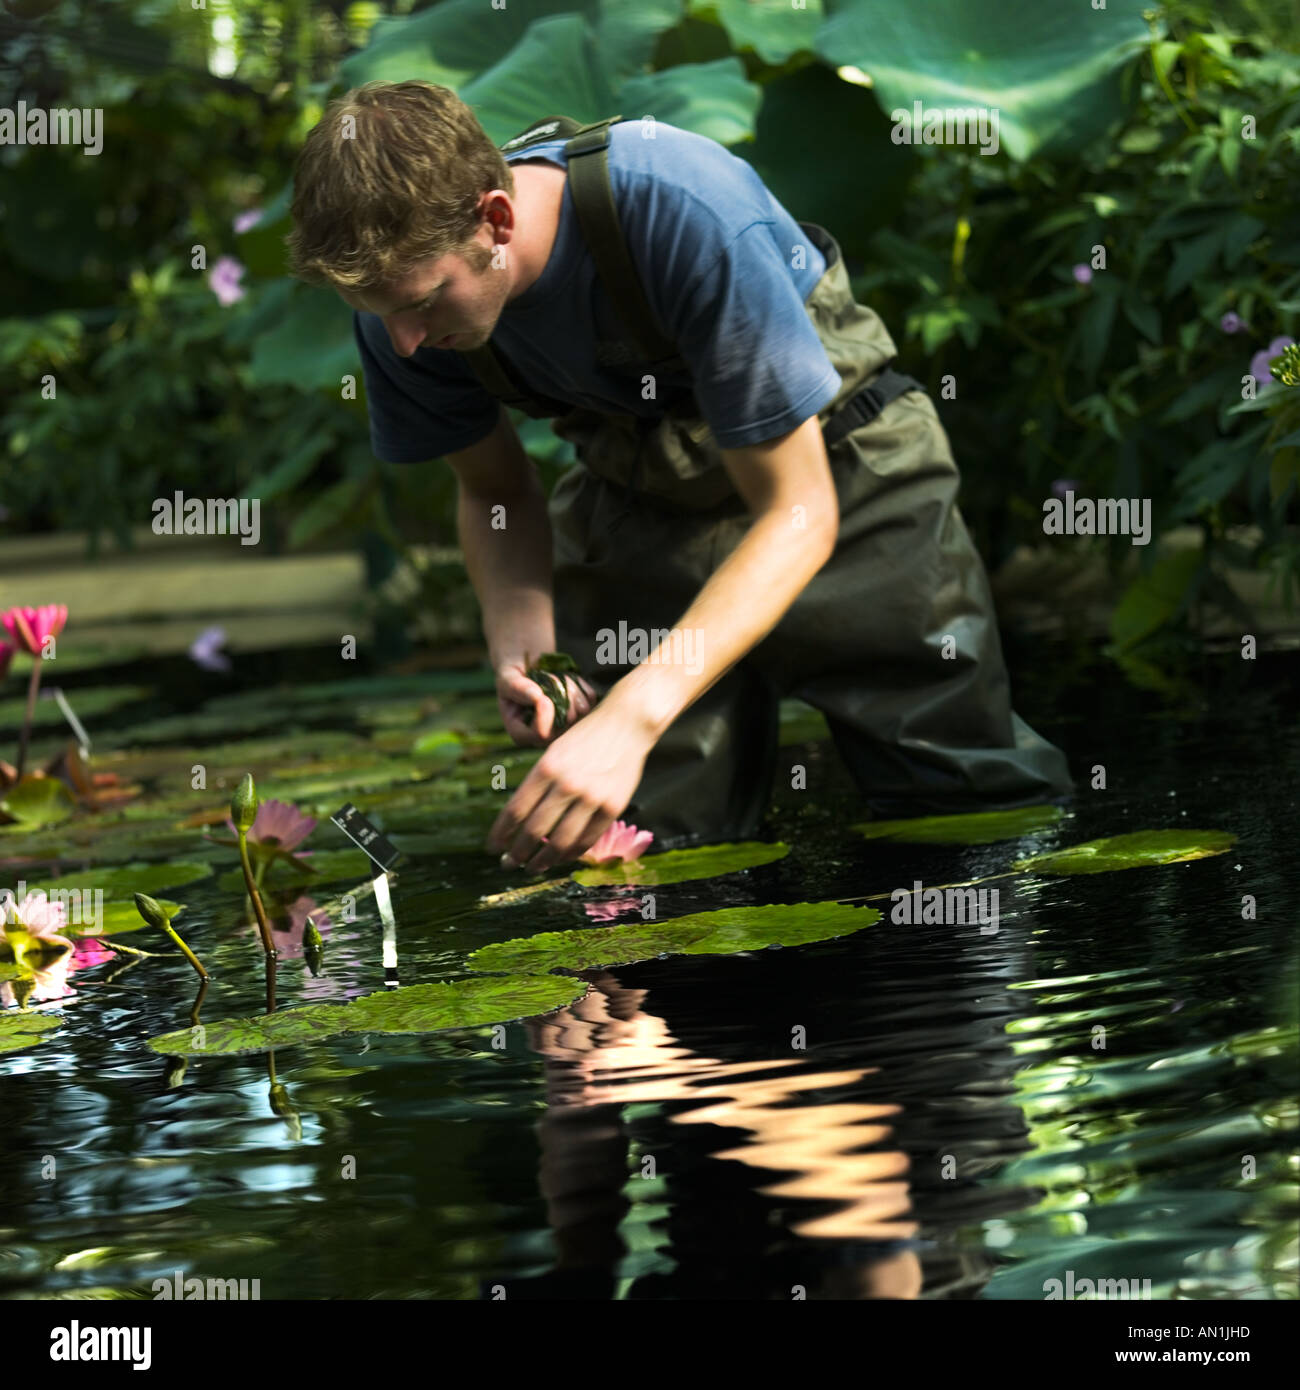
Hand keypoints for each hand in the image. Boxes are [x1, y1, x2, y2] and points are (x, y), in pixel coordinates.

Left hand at [486, 703, 652, 873]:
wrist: (626, 724)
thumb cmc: (585, 738)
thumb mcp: (553, 752)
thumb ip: (538, 784)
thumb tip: (519, 822)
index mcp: (546, 768)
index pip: (515, 811)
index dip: (500, 834)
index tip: (491, 847)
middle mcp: (566, 785)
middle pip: (534, 831)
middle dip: (517, 853)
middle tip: (508, 864)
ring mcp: (592, 798)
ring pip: (560, 842)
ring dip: (542, 861)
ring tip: (532, 868)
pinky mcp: (612, 807)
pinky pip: (587, 840)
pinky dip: (571, 854)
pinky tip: (560, 858)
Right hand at [495, 661, 597, 747]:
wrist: (529, 664)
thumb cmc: (514, 673)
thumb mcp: (507, 678)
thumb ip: (516, 687)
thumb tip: (536, 696)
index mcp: (521, 733)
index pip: (540, 735)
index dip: (546, 717)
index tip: (543, 696)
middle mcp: (545, 735)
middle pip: (564, 726)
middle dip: (561, 699)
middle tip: (553, 679)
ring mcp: (564, 726)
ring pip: (580, 714)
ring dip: (570, 690)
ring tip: (559, 678)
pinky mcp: (580, 714)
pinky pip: (589, 703)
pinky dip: (581, 687)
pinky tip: (569, 680)